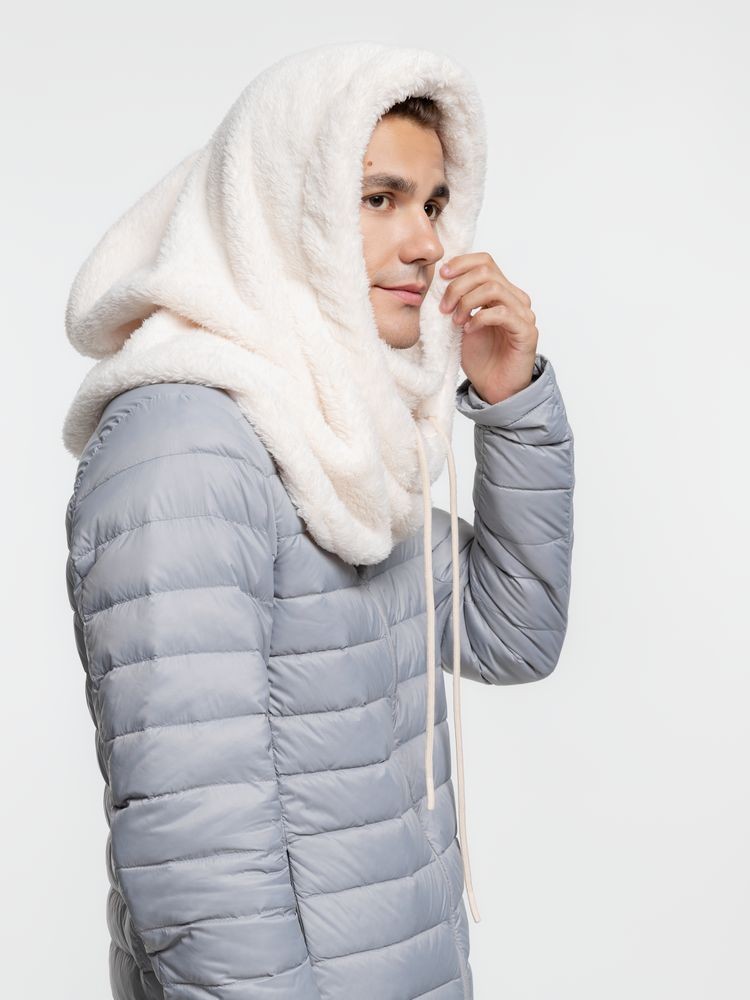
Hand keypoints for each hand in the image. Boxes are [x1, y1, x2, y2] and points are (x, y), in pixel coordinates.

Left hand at [439, 252, 538, 403]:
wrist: (495, 388)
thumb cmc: (480, 357)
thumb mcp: (461, 323)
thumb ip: (457, 302)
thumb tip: (439, 280)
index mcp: (502, 292)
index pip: (485, 261)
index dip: (462, 263)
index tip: (441, 276)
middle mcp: (515, 298)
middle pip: (486, 272)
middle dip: (458, 286)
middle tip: (443, 307)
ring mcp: (523, 314)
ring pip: (493, 289)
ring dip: (467, 302)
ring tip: (455, 321)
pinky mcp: (526, 332)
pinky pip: (502, 313)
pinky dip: (480, 318)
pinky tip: (468, 330)